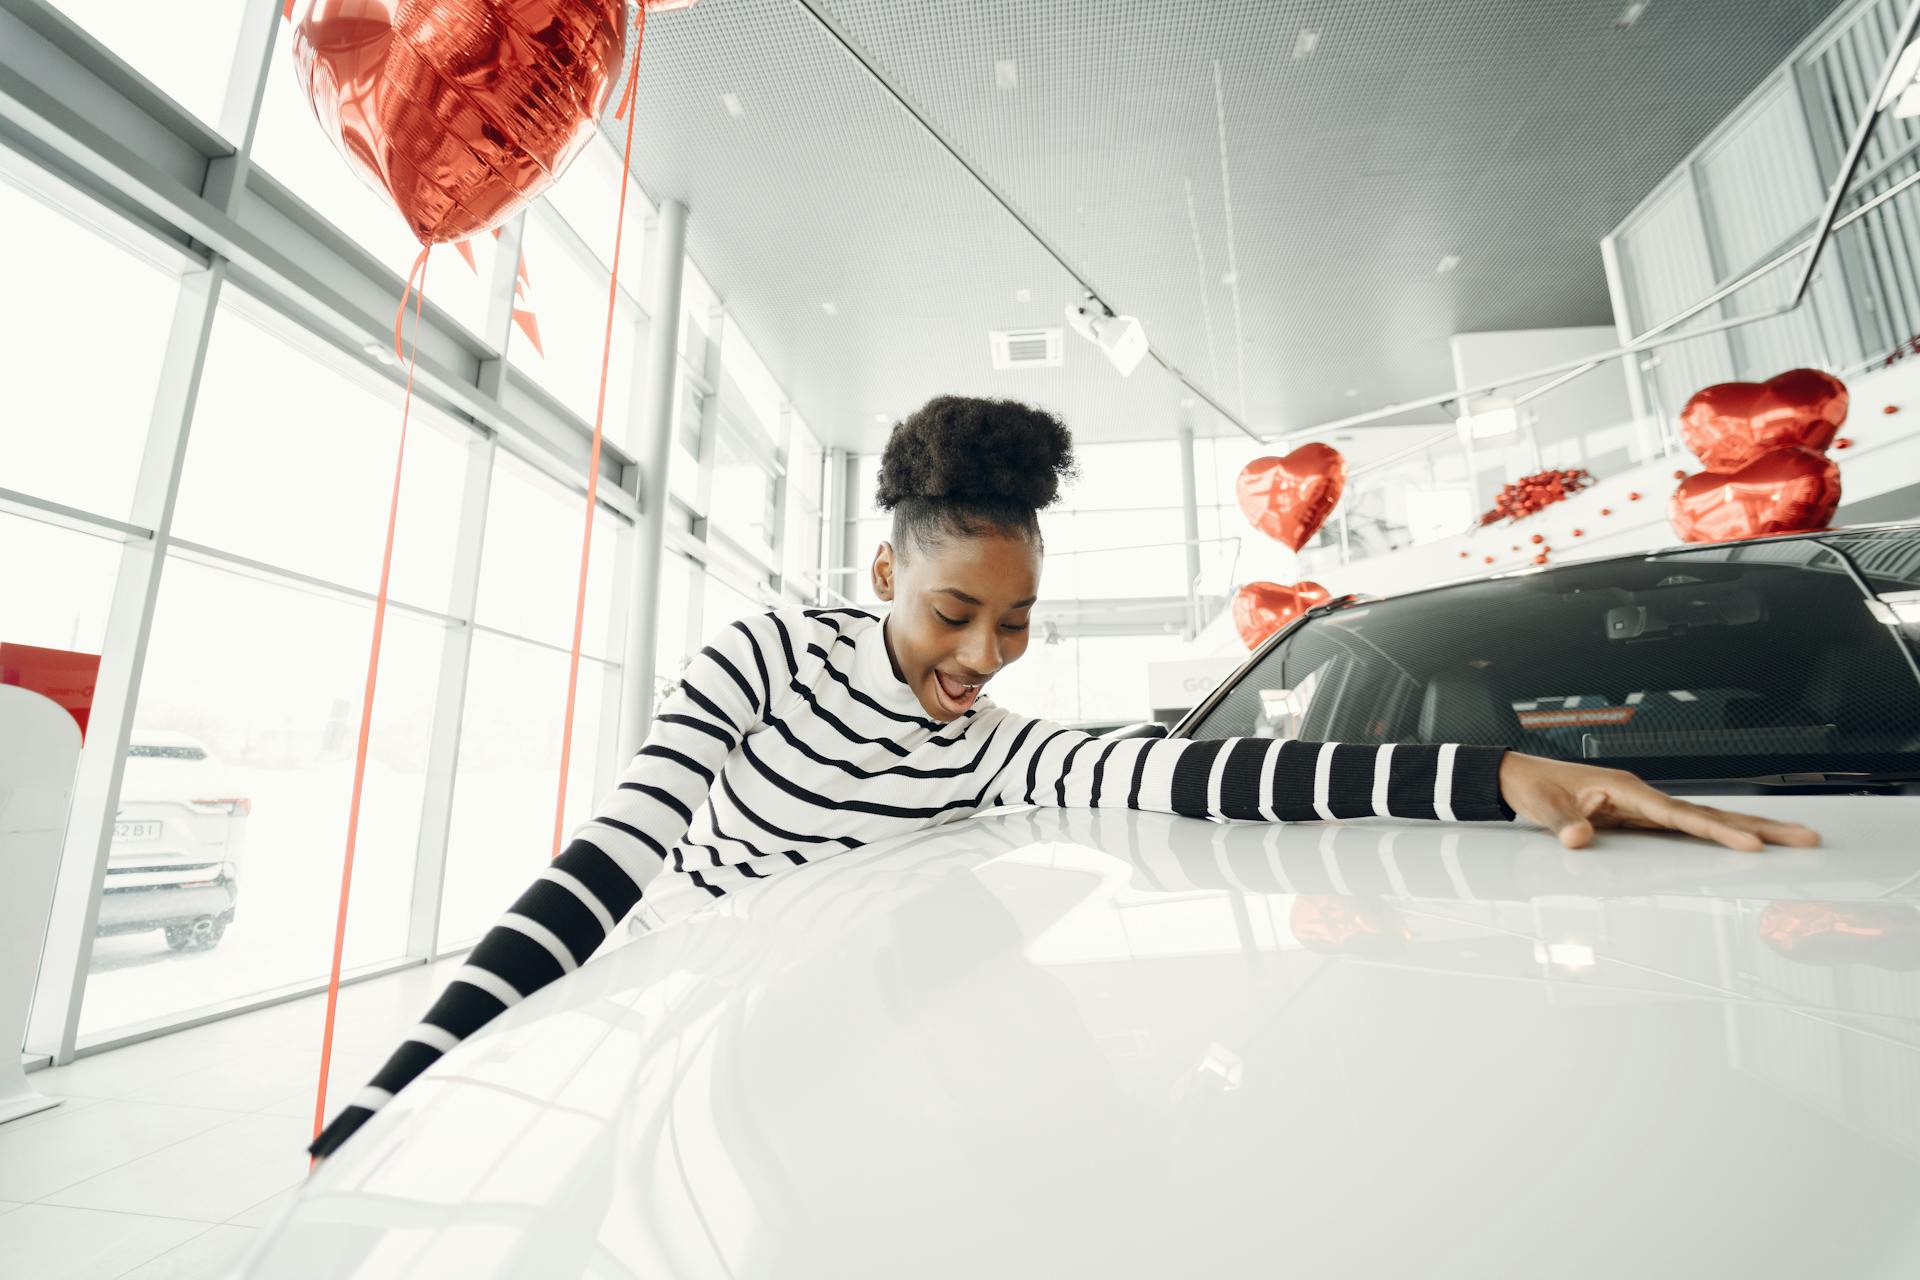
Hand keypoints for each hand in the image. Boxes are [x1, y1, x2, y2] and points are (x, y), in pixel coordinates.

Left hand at [1497, 753, 1820, 851]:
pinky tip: (1746, 842)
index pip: (1681, 815)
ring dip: (1749, 830)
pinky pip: (1688, 827)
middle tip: (1806, 838)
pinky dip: (1719, 834)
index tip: (1752, 846)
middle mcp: (1643, 795)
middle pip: (1710, 814)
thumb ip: (1563, 824)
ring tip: (1793, 839)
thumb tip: (1579, 838)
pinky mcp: (1640, 816)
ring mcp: (1645, 805)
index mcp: (1626, 789)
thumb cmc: (1534, 787)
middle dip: (1759, 828)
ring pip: (1706, 819)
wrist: (1519, 775)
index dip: (1717, 833)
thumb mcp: (1543, 808)